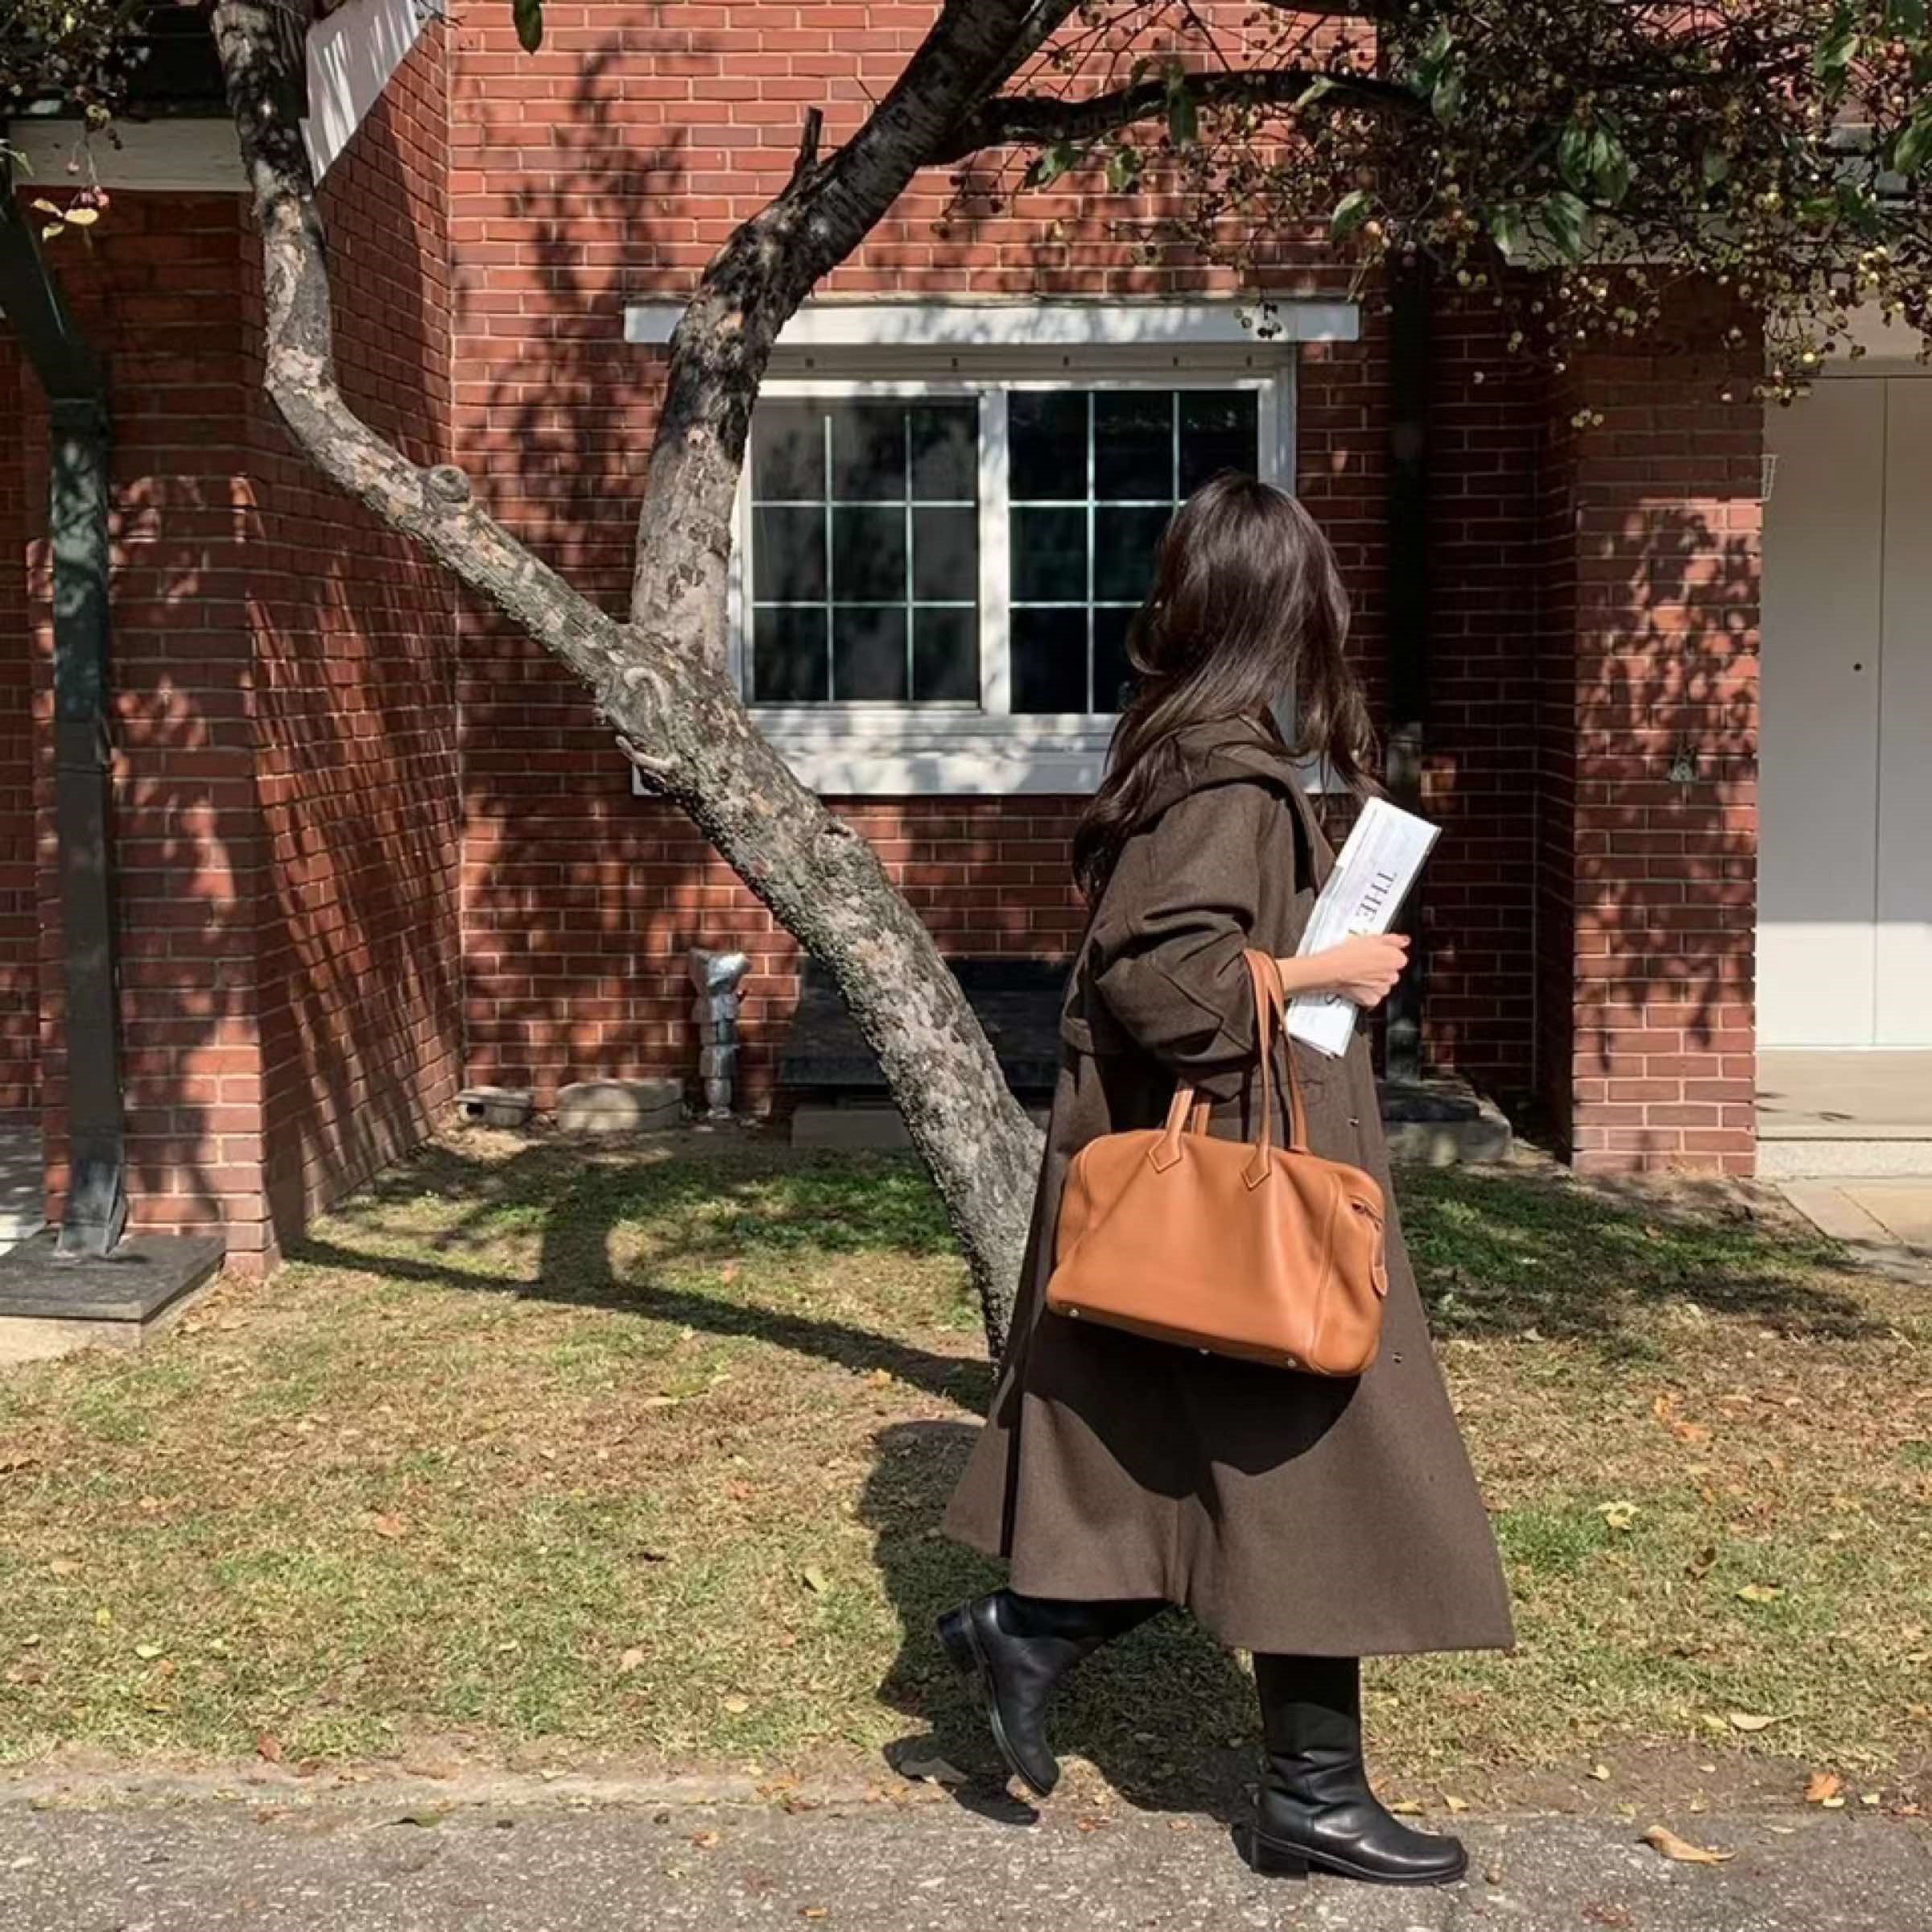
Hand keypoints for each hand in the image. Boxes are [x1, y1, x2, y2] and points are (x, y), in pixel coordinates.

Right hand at [1296, 932, 1410, 1008]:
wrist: (1330, 970)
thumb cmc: (1347, 953)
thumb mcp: (1371, 937)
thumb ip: (1393, 939)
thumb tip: (1405, 941)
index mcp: (1396, 959)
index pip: (1399, 958)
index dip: (1386, 955)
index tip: (1376, 954)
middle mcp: (1392, 976)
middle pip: (1391, 973)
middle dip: (1381, 969)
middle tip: (1365, 963)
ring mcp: (1382, 990)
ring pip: (1383, 986)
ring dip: (1375, 982)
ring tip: (1359, 974)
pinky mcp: (1370, 1000)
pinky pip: (1373, 997)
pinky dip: (1367, 993)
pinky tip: (1357, 984)